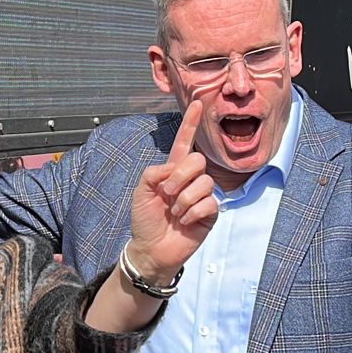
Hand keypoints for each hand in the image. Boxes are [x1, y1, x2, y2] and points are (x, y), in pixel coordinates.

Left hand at [124, 100, 217, 281]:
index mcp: (173, 170)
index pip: (185, 142)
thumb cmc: (145, 220)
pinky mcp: (210, 213)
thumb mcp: (141, 190)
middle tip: (167, 194)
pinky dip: (192, 213)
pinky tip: (185, 221)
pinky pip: (209, 203)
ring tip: (175, 212)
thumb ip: (154, 172)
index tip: (197, 103)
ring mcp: (202, 196)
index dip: (190, 123)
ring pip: (205, 183)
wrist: (151, 249)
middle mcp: (190, 180)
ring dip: (184, 199)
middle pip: (198, 161)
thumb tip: (176, 168)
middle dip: (180, 177)